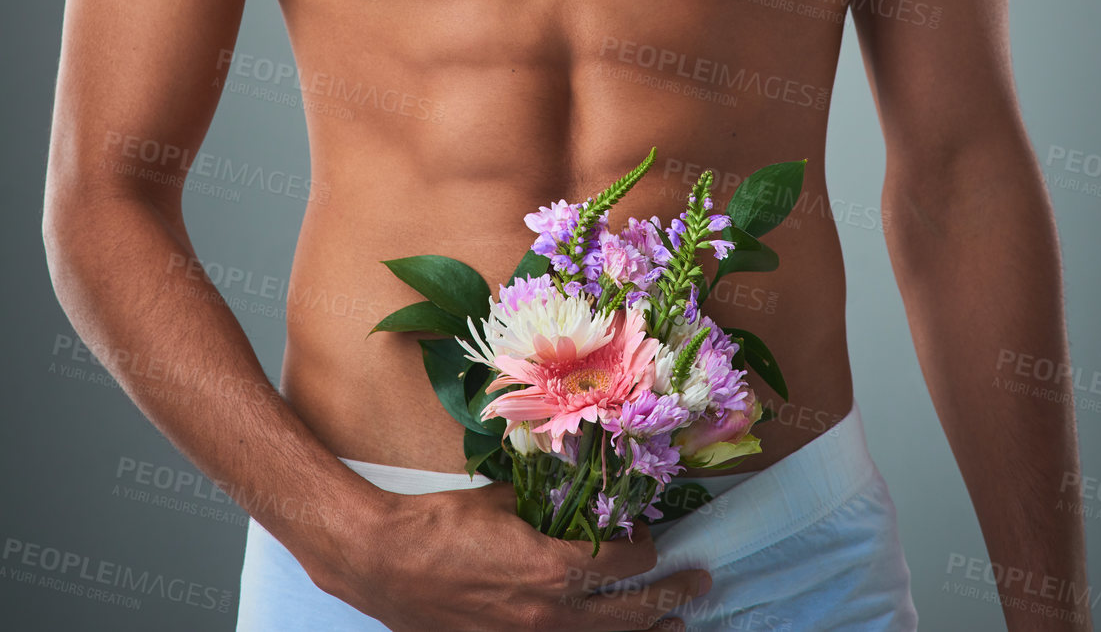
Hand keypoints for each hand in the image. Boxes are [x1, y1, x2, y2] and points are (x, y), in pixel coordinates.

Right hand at [313, 477, 712, 631]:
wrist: (386, 564)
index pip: (621, 563)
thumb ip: (544, 505)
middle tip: (701, 583)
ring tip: (676, 627)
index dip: (644, 547)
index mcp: (550, 571)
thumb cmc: (441, 525)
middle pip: (628, 615)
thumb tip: (573, 494)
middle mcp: (549, 616)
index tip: (649, 534)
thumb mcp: (502, 503)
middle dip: (670, 599)